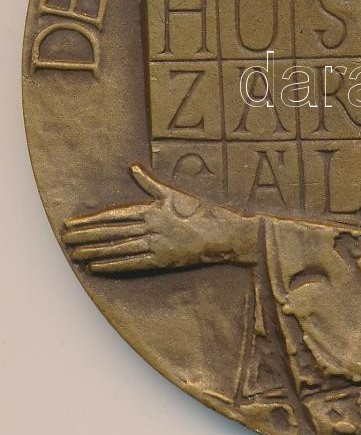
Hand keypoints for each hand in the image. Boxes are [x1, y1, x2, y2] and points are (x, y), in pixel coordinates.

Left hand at [62, 165, 259, 273]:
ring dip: (95, 252)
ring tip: (76, 255)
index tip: (71, 224)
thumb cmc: (199, 211)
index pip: (112, 216)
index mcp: (150, 210)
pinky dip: (113, 266)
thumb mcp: (174, 192)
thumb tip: (133, 167)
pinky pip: (132, 264)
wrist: (220, 234)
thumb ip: (150, 182)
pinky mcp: (161, 260)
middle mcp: (148, 228)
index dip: (89, 221)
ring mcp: (154, 245)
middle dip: (86, 236)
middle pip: (110, 233)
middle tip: (65, 240)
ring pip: (117, 249)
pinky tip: (97, 267)